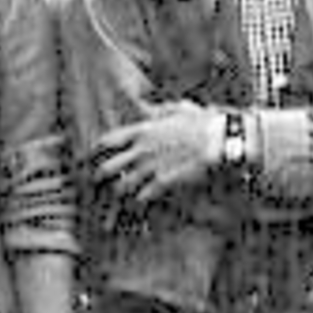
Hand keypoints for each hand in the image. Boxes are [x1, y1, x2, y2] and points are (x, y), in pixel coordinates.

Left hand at [92, 105, 223, 206]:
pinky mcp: (163, 183)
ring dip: (117, 194)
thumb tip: (146, 105)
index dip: (96, 150)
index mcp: (142, 130)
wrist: (219, 139)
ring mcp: (151, 168)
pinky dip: (138, 204)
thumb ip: (157, 110)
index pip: (108, 141)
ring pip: (120, 187)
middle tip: (96, 183)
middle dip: (98, 177)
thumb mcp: (177, 108)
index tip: (93, 156)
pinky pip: (141, 198)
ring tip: (114, 201)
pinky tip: (137, 207)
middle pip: (107, 168)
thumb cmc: (202, 121)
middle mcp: (141, 150)